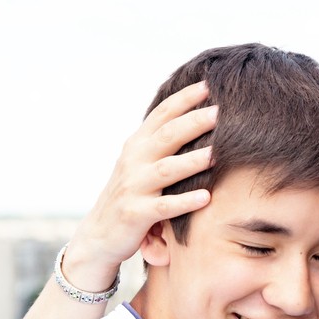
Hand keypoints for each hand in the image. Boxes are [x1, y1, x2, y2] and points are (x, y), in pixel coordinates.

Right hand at [63, 80, 217, 290]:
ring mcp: (133, 188)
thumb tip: (194, 115)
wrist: (99, 234)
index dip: (183, 99)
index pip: (162, 115)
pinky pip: (163, 207)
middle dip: (193, 123)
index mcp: (137, 145)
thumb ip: (161, 142)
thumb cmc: (131, 195)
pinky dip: (184, 202)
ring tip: (217, 154)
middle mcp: (133, 162)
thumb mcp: (140, 163)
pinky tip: (206, 197)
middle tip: (219, 112)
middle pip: (167, 137)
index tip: (208, 85)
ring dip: (191, 161)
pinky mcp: (136, 214)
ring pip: (166, 170)